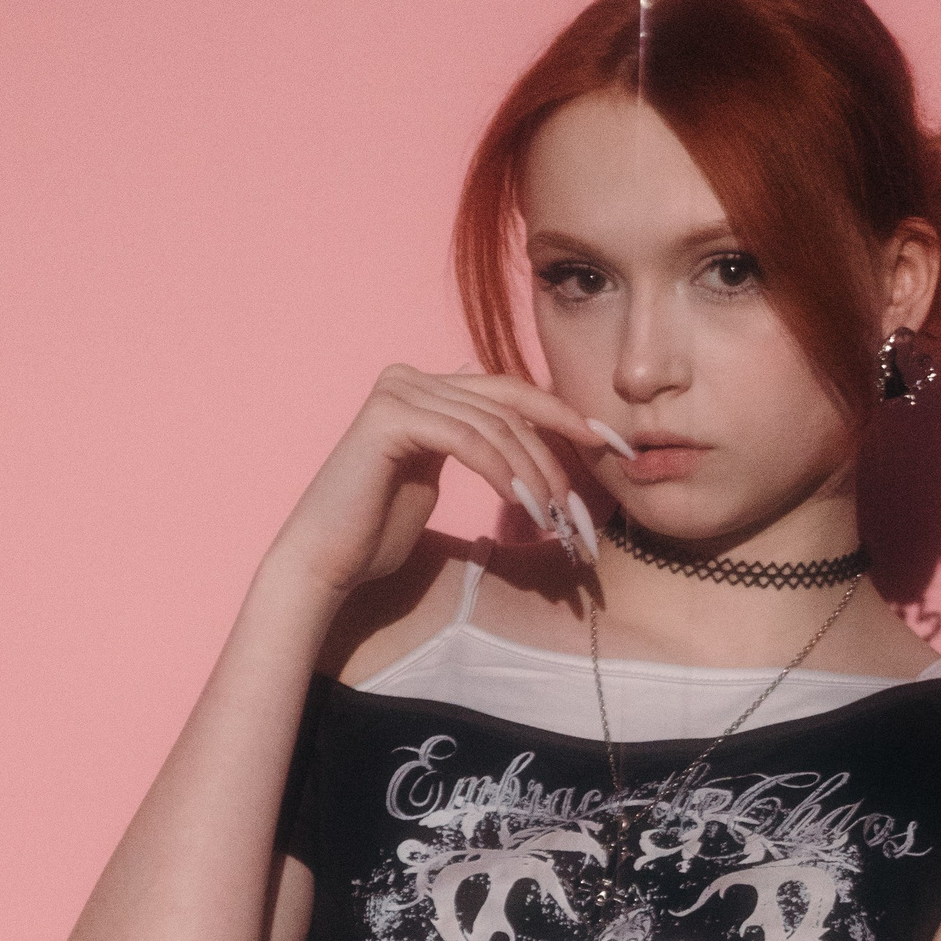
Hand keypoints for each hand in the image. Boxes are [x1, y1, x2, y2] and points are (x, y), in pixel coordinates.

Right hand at [263, 364, 611, 596]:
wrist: (325, 561)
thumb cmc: (378, 532)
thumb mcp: (438, 481)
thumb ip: (478, 450)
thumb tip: (523, 438)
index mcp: (430, 390)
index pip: (514, 393)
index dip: (568, 417)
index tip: (615, 448)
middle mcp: (413, 379)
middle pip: (511, 405)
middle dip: (557, 454)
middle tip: (584, 504)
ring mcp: (399, 391)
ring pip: (495, 424)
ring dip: (534, 473)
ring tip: (556, 518)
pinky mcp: (389, 416)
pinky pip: (467, 439)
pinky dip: (503, 471)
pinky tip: (525, 505)